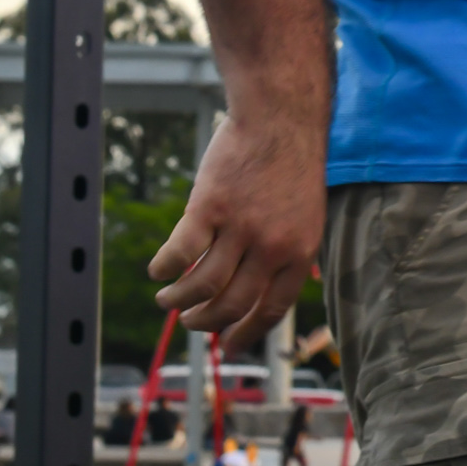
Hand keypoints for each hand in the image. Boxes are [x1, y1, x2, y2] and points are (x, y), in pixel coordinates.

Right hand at [150, 111, 326, 349]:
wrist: (281, 119)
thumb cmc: (293, 165)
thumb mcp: (307, 214)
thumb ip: (290, 251)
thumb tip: (273, 289)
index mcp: (300, 252)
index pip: (271, 309)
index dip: (247, 333)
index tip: (228, 347)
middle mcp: (271, 246)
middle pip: (232, 304)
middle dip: (206, 321)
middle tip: (191, 322)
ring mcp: (239, 227)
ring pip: (202, 285)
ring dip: (179, 301)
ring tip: (168, 301)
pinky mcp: (209, 207)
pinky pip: (180, 253)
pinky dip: (165, 269)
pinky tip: (158, 271)